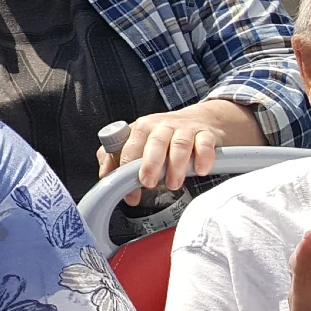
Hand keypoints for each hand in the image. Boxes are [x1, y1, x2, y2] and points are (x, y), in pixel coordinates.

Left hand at [96, 98, 263, 197]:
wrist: (200, 120)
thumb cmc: (164, 136)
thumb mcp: (138, 141)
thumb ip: (116, 156)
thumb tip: (105, 175)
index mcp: (142, 128)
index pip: (130, 146)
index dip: (127, 168)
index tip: (128, 191)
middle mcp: (162, 126)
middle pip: (154, 142)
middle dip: (150, 164)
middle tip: (148, 183)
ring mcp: (185, 129)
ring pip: (179, 144)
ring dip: (176, 166)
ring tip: (173, 184)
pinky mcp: (206, 134)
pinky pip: (204, 144)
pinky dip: (202, 157)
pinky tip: (199, 170)